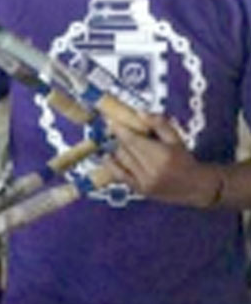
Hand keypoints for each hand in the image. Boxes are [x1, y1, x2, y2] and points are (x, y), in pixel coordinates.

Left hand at [102, 113, 219, 206]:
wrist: (195, 187)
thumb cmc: (184, 159)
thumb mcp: (176, 139)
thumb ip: (159, 124)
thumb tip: (140, 113)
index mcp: (162, 155)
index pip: (133, 140)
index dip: (119, 129)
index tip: (111, 120)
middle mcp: (151, 170)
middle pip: (125, 149)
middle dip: (119, 138)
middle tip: (117, 130)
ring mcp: (144, 182)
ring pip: (121, 160)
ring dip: (118, 149)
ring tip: (121, 143)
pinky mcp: (139, 190)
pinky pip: (119, 175)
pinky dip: (112, 165)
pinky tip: (108, 156)